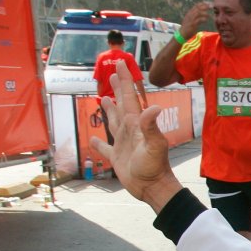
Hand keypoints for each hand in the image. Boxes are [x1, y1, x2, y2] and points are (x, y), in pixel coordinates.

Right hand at [91, 62, 182, 212]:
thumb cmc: (154, 167)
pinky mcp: (117, 158)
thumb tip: (155, 107)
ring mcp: (123, 143)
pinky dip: (99, 144)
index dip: (125, 80)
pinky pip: (105, 149)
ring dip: (109, 110)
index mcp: (136, 124)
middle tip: (113, 74)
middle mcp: (129, 130)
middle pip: (122, 105)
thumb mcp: (154, 145)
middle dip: (118, 89)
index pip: (129, 97)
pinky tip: (94, 140)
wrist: (153, 188)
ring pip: (113, 122)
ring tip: (105, 99)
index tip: (121, 63)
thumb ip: (151, 126)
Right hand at [181, 1, 209, 38]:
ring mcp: (191, 19)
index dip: (203, 3)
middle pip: (198, 8)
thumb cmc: (187, 27)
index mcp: (190, 13)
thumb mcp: (191, 20)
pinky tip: (206, 20)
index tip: (208, 3)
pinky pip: (198, 20)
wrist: (182, 34)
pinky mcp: (192, 24)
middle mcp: (190, 14)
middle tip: (211, 6)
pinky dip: (203, 19)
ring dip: (205, 12)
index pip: (196, 5)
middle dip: (205, 6)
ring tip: (209, 14)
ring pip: (198, 12)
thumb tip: (202, 13)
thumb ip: (195, 16)